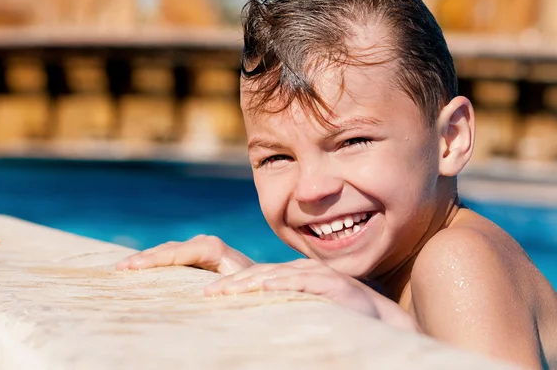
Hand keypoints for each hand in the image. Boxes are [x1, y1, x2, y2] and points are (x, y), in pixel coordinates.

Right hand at [115, 235, 254, 274]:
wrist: (260, 279)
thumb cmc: (249, 285)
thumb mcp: (235, 284)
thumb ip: (217, 282)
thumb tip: (200, 290)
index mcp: (212, 248)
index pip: (175, 252)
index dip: (153, 259)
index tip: (132, 266)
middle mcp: (204, 242)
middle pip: (168, 249)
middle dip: (144, 258)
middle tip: (120, 267)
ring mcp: (199, 245)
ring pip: (167, 250)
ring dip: (146, 258)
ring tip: (124, 267)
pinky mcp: (197, 253)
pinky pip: (172, 254)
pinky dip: (155, 259)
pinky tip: (139, 266)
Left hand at [204, 258, 379, 317]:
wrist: (378, 316)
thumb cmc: (339, 313)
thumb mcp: (304, 308)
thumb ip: (283, 304)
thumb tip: (256, 314)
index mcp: (292, 274)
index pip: (256, 276)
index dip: (232, 283)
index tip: (208, 293)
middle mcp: (302, 269)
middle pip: (260, 273)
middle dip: (232, 283)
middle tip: (207, 293)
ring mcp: (316, 274)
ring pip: (276, 275)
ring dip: (250, 282)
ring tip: (227, 291)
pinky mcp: (331, 283)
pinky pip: (303, 282)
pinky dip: (284, 283)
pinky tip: (266, 288)